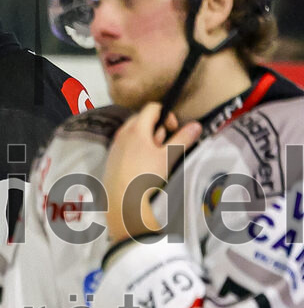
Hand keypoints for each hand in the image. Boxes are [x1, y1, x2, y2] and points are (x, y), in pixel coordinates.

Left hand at [103, 103, 201, 240]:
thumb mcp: (168, 156)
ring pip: (133, 133)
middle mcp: (122, 133)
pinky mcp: (111, 158)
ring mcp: (115, 145)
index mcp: (136, 129)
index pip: (152, 107)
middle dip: (156, 128)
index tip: (173, 129)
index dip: (167, 114)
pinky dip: (136, 150)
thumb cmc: (144, 176)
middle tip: (164, 146)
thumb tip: (196, 125)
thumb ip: (183, 138)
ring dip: (147, 140)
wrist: (121, 200)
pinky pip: (126, 146)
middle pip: (142, 119)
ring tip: (153, 159)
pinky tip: (142, 167)